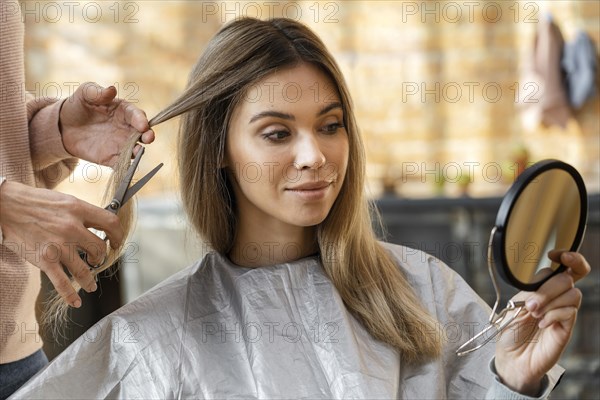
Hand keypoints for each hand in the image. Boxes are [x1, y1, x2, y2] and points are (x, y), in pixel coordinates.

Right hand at [0, 181, 123, 307]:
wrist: (5, 206)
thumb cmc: (36, 202)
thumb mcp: (65, 200)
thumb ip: (83, 213)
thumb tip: (100, 224)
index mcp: (79, 209)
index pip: (110, 222)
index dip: (118, 234)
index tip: (117, 241)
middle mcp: (71, 227)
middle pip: (100, 248)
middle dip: (101, 257)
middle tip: (98, 260)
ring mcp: (58, 245)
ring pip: (84, 269)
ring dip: (90, 279)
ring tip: (91, 284)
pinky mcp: (44, 259)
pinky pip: (62, 282)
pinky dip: (70, 295)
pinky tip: (76, 302)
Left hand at [59, 82, 154, 166]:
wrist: (64, 126)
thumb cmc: (78, 106)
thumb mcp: (84, 94)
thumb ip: (97, 92)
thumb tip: (111, 90)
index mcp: (124, 111)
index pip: (136, 115)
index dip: (141, 119)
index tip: (143, 124)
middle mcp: (127, 128)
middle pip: (142, 133)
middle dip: (148, 135)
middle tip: (148, 138)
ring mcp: (121, 144)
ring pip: (135, 149)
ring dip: (138, 151)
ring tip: (137, 152)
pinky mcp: (111, 158)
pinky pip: (121, 163)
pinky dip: (125, 166)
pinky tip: (125, 167)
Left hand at [494, 251, 589, 395]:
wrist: (511, 357)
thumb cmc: (511, 330)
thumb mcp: (516, 304)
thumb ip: (532, 290)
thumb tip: (546, 277)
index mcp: (543, 288)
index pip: (566, 268)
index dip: (569, 257)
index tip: (555, 254)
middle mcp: (556, 298)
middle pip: (567, 278)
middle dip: (548, 289)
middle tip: (531, 305)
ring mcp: (563, 312)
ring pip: (572, 293)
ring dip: (550, 302)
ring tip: (534, 314)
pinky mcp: (566, 327)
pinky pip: (570, 312)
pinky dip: (554, 315)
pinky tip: (542, 323)